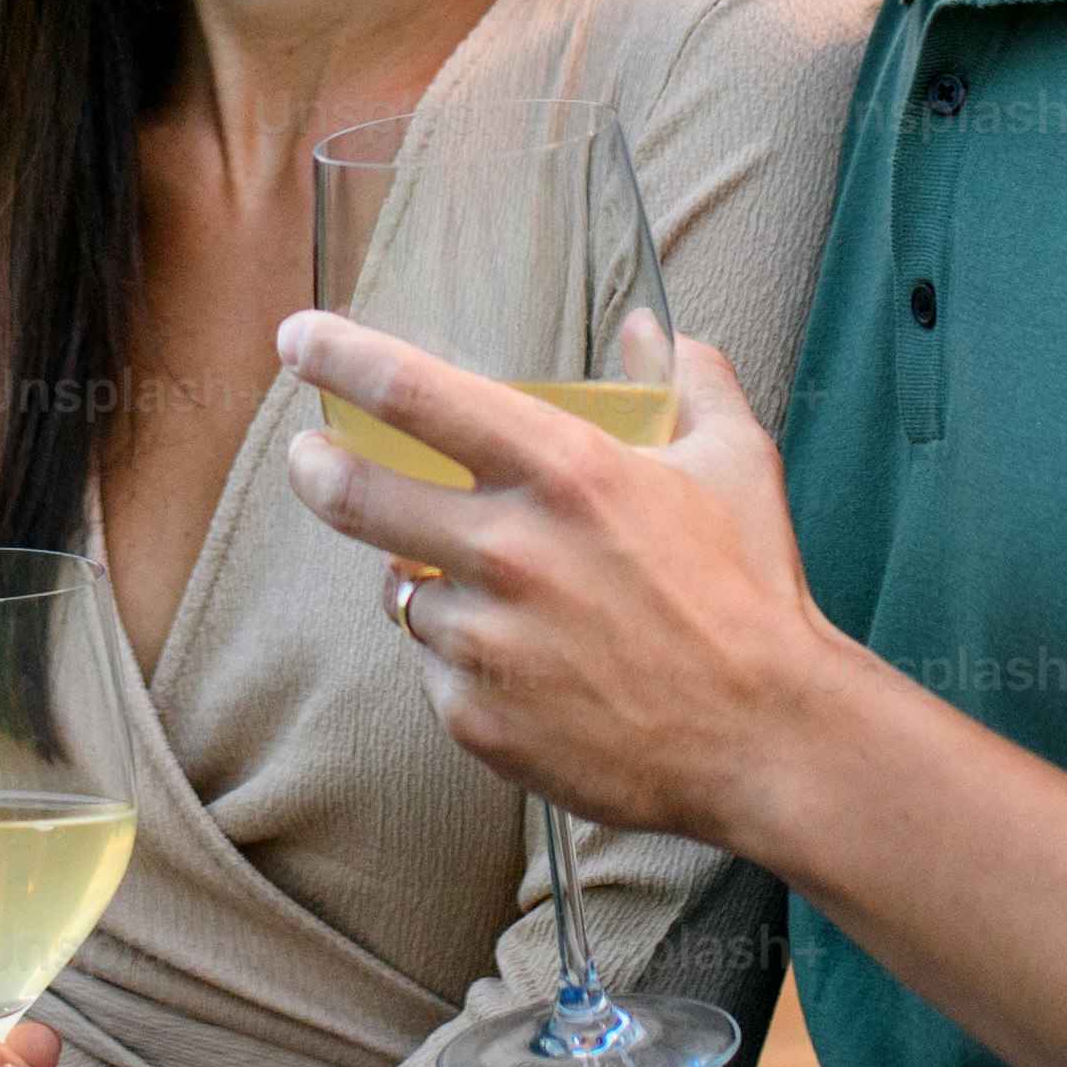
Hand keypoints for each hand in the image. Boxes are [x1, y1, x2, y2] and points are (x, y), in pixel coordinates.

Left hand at [276, 311, 851, 854]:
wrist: (768, 738)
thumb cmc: (752, 593)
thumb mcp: (732, 462)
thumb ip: (686, 379)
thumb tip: (652, 328)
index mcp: (563, 469)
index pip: (412, 392)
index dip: (338, 355)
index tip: (297, 337)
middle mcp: (509, 550)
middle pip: (355, 492)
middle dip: (315, 467)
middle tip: (310, 457)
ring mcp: (486, 641)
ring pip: (404, 592)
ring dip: (428, 583)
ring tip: (507, 599)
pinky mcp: (476, 718)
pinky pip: (439, 671)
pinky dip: (468, 662)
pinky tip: (533, 668)